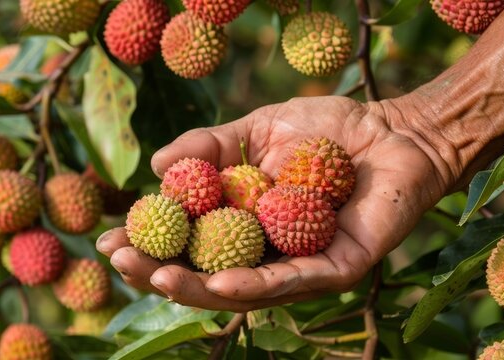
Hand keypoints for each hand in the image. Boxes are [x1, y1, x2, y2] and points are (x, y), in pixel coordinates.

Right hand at [96, 96, 456, 311]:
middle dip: (160, 273)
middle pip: (205, 276)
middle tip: (122, 262)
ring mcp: (300, 267)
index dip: (148, 247)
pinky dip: (253, 284)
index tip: (108, 242)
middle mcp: (266, 253)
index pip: (187, 245)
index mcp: (243, 225)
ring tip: (156, 277)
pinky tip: (221, 281)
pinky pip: (290, 282)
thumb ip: (207, 147)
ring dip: (196, 287)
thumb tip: (155, 167)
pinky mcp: (337, 269)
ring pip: (240, 290)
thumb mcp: (254, 130)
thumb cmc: (326, 129)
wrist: (394, 127)